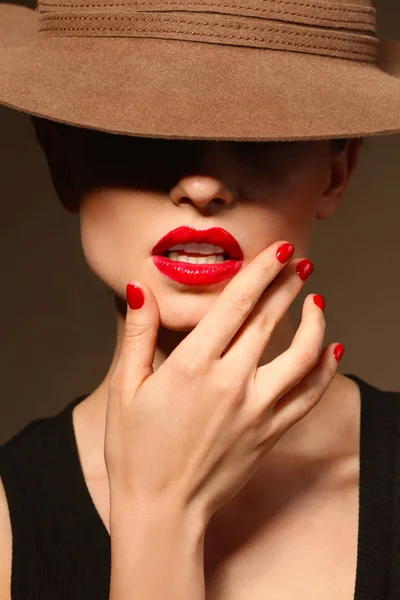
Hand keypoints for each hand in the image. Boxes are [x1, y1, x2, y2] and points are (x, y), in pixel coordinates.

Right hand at [104, 240, 339, 522]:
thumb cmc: (136, 451)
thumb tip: (141, 289)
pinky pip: (309, 395)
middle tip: (302, 262)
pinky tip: (333, 350)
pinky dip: (326, 369)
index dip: (262, 271)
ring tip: (319, 300)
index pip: (237, 304)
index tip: (280, 250)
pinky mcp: (270, 433)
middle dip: (290, 285)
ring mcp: (256, 410)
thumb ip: (138, 334)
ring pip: (302, 356)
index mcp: (193, 366)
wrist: (162, 511)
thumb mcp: (125, 388)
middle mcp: (231, 383)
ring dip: (315, 323)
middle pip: (271, 321)